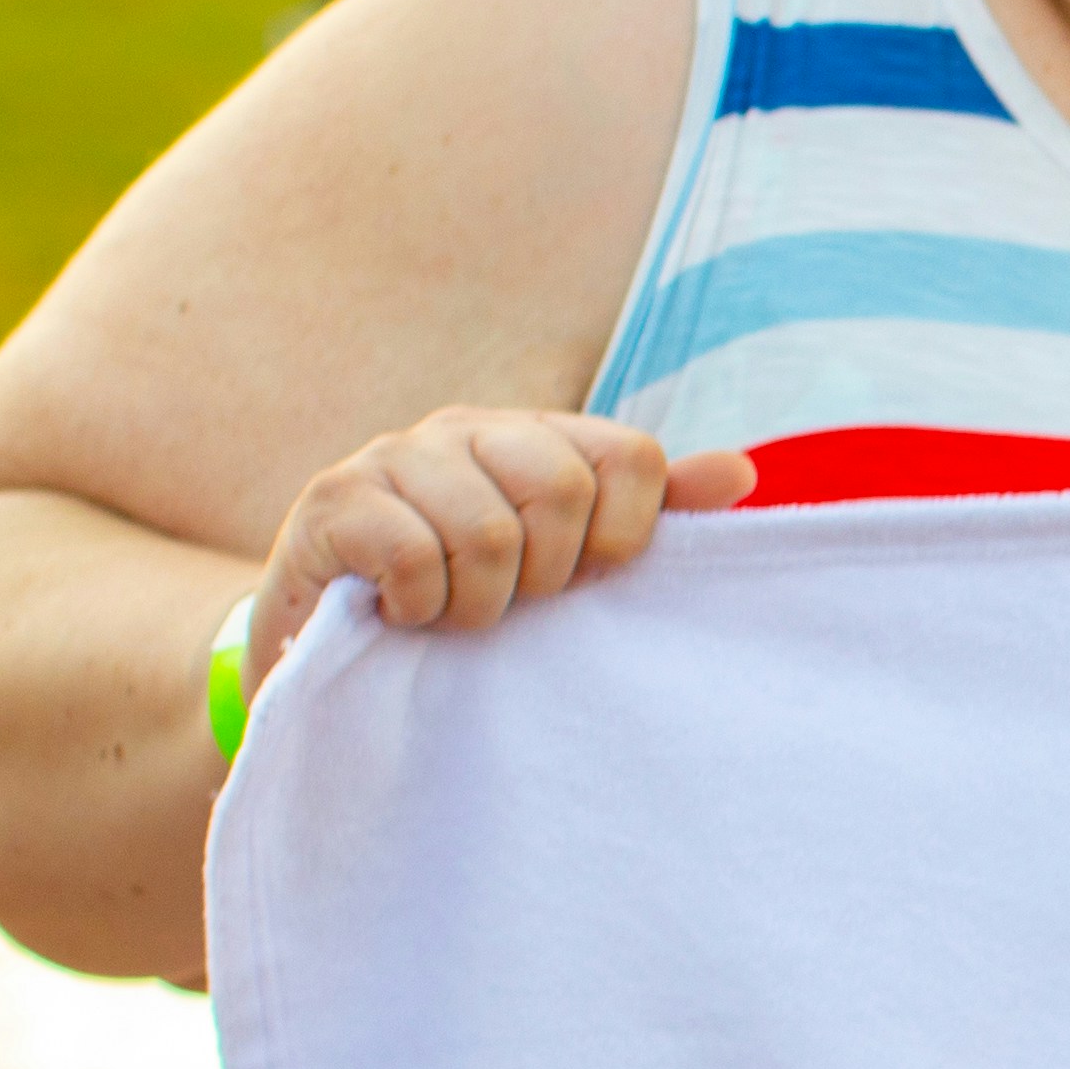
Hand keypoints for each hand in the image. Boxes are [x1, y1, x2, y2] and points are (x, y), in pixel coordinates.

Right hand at [250, 410, 752, 682]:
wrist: (331, 641)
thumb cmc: (465, 598)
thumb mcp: (566, 562)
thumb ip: (651, 514)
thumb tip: (740, 473)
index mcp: (537, 435)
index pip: (631, 457)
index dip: (624, 540)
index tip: (582, 583)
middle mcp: (466, 427)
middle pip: (561, 490)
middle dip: (546, 578)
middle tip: (510, 605)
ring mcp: (393, 456)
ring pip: (487, 534)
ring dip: (477, 606)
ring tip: (452, 615)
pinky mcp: (329, 502)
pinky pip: (410, 556)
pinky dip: (418, 607)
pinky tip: (401, 612)